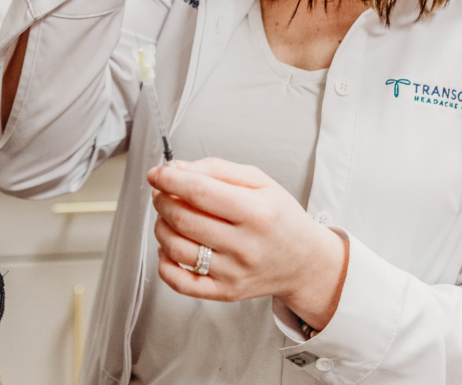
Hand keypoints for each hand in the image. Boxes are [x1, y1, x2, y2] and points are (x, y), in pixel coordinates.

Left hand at [147, 158, 348, 330]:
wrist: (305, 262)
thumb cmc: (281, 219)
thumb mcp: (260, 182)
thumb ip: (217, 169)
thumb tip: (178, 169)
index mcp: (256, 212)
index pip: (200, 192)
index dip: (169, 180)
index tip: (156, 174)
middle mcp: (245, 245)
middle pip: (184, 219)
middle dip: (162, 201)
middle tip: (162, 193)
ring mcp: (234, 272)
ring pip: (176, 248)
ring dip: (160, 227)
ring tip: (168, 217)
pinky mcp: (225, 292)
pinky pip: (180, 282)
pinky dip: (164, 263)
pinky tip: (169, 247)